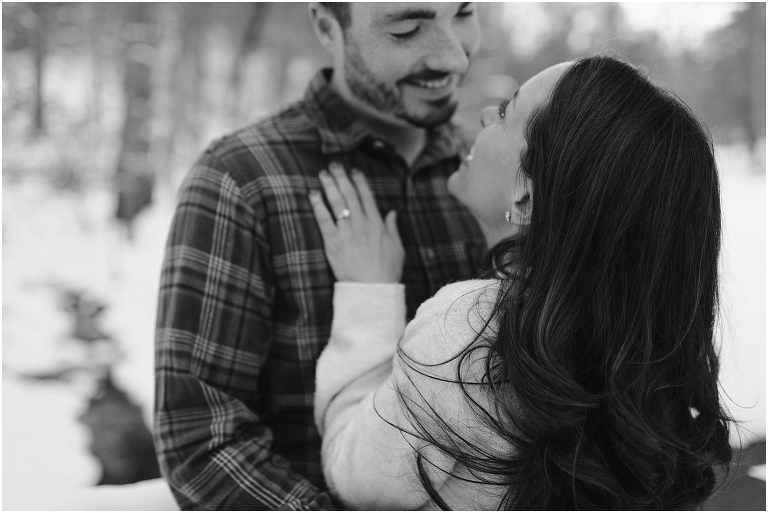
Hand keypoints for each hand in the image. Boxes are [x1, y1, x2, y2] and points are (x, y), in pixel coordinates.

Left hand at [309, 163, 403, 282]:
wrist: (372, 290)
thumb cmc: (386, 272)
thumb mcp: (397, 248)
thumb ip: (392, 228)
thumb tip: (392, 213)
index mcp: (377, 224)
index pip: (367, 197)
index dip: (360, 182)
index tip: (354, 171)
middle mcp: (362, 224)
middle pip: (350, 195)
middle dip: (342, 178)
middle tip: (334, 165)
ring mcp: (347, 232)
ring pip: (337, 203)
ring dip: (329, 186)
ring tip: (323, 174)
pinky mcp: (333, 242)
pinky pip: (324, 219)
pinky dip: (318, 205)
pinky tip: (313, 194)